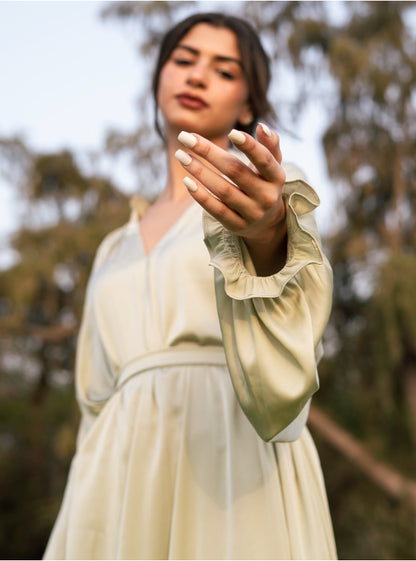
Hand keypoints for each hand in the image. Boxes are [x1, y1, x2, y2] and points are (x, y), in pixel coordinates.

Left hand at [175, 123, 286, 274]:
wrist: (267, 223)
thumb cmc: (264, 184)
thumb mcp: (272, 166)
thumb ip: (270, 145)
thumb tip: (262, 127)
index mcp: (276, 178)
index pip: (264, 160)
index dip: (249, 146)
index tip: (230, 132)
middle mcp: (266, 197)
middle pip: (235, 171)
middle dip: (209, 152)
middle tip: (186, 137)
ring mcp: (251, 213)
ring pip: (222, 190)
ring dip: (199, 171)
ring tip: (181, 155)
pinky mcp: (236, 225)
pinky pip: (216, 210)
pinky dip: (201, 196)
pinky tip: (187, 181)